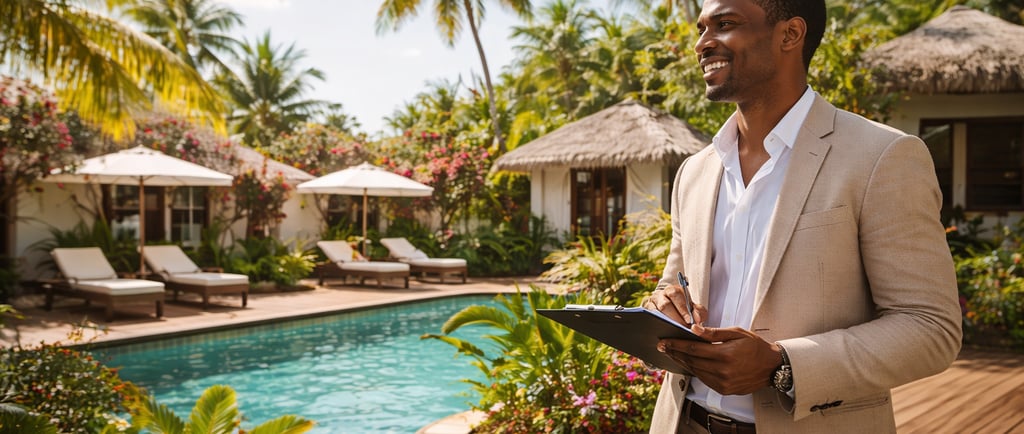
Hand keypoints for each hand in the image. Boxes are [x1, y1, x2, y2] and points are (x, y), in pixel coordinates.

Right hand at [646, 283, 706, 326]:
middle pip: (664, 305)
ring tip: (674, 332)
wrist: (673, 312)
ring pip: (654, 312)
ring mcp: (651, 303)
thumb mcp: (694, 309)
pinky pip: (647, 318)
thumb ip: (699, 312)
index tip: (689, 320)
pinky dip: (655, 325)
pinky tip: (663, 334)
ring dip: (664, 322)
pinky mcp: (645, 312)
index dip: (682, 308)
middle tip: (683, 329)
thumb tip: (697, 319)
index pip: (676, 295)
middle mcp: (660, 295)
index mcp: (673, 290)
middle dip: (675, 318)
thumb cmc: (685, 310)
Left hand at [657, 326, 782, 395]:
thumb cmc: (755, 346)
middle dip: (675, 353)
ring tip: (672, 353)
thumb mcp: (736, 333)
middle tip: (662, 346)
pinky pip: (703, 379)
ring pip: (695, 371)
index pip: (693, 349)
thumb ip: (714, 332)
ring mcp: (723, 383)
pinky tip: (687, 362)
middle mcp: (722, 371)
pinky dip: (694, 370)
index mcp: (725, 355)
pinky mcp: (724, 390)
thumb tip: (694, 329)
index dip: (676, 345)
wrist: (772, 367)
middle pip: (691, 361)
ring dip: (682, 362)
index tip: (663, 341)